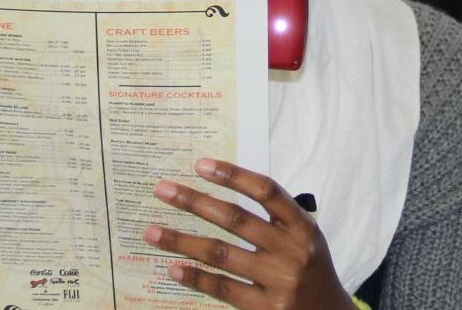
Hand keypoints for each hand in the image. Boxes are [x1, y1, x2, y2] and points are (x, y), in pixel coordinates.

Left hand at [147, 157, 353, 309]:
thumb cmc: (309, 269)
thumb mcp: (303, 239)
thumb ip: (274, 218)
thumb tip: (221, 193)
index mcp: (303, 227)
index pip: (266, 191)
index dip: (233, 175)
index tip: (201, 165)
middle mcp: (292, 251)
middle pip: (235, 219)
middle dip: (195, 201)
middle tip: (163, 190)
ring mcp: (278, 281)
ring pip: (221, 254)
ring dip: (182, 241)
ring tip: (152, 232)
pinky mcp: (266, 309)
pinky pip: (223, 288)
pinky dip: (196, 277)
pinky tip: (174, 268)